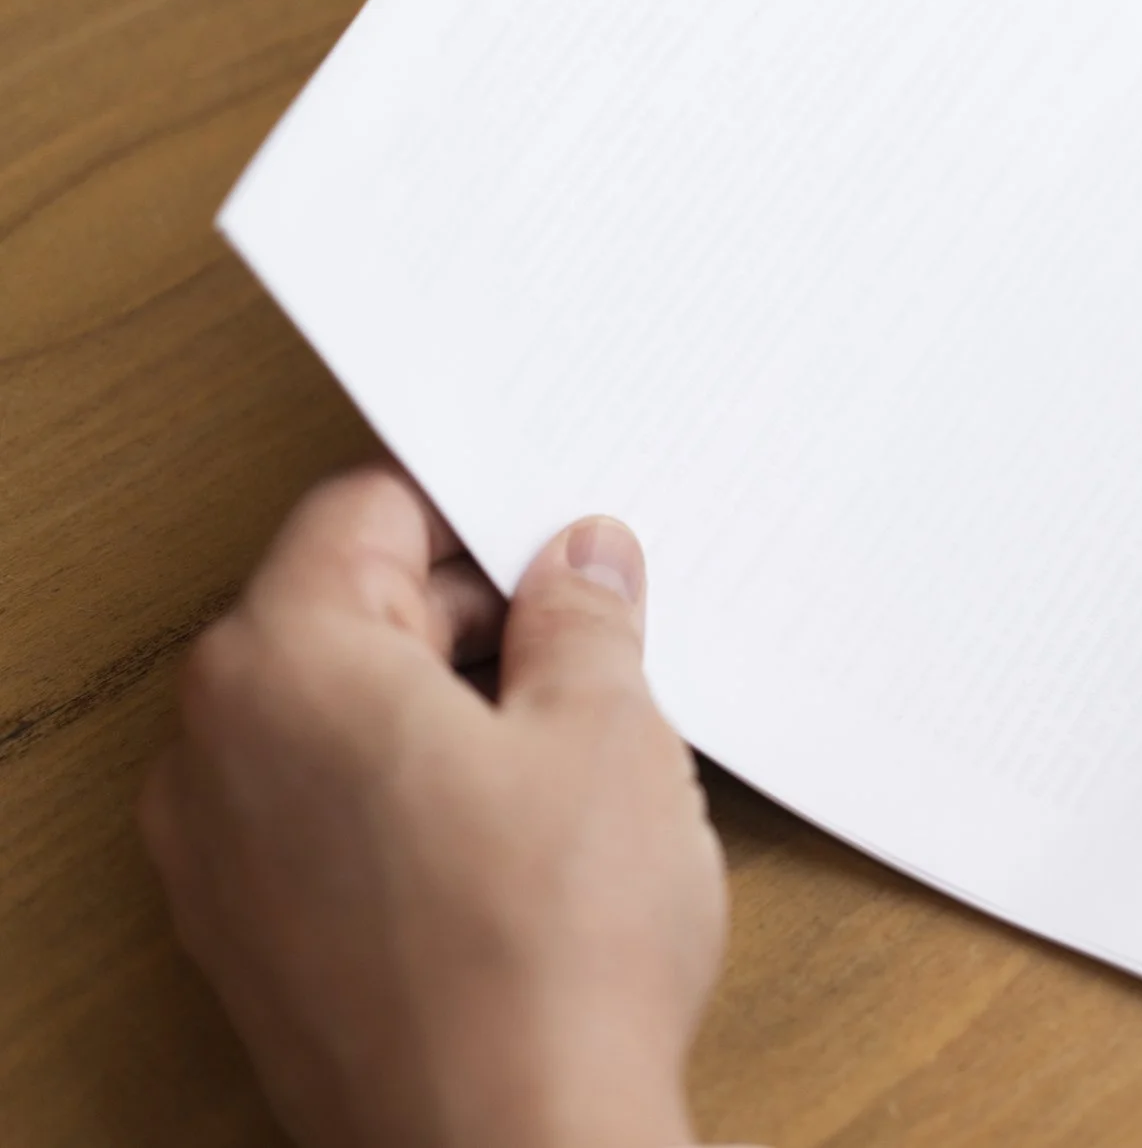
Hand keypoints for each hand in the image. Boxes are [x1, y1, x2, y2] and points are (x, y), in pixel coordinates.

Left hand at [141, 468, 726, 1147]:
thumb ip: (584, 619)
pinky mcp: (254, 945)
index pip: (365, 512)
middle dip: (470, 614)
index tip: (563, 539)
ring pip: (338, 721)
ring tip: (572, 752)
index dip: (479, 512)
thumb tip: (579, 561)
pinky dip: (412, 797)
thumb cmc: (550, 950)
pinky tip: (520, 841)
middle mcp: (213, 753)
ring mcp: (220, 862)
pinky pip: (327, 818)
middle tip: (597, 644)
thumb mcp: (607, 733)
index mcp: (282, 664)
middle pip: (342, 614)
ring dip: (447, 709)